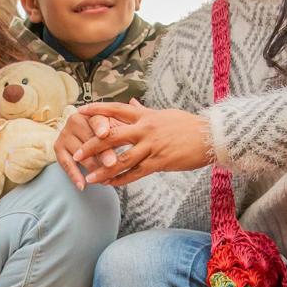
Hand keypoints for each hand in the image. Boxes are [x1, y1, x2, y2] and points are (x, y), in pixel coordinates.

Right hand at [54, 107, 119, 190]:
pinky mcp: (58, 147)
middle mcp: (74, 120)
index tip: (104, 134)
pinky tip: (82, 185)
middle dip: (102, 155)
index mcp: (90, 113)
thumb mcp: (114, 128)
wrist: (83, 135)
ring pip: (80, 154)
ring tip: (105, 179)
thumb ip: (119, 134)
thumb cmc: (106, 132)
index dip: (101, 127)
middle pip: (89, 140)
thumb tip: (126, 145)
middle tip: (112, 165)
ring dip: (93, 169)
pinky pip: (66, 164)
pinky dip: (74, 176)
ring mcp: (65, 134)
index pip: (97, 121)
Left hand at [71, 100, 210, 185]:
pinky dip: (121, 180)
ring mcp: (152, 146)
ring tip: (89, 178)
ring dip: (103, 170)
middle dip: (92, 146)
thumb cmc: (187, 125)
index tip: (79, 112)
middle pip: (112, 137)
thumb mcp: (164, 113)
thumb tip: (132, 101)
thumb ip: (144, 109)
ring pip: (121, 159)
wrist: (210, 136)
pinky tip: (110, 185)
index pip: (115, 109)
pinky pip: (136, 173)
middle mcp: (145, 129)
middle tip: (76, 154)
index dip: (96, 111)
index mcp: (145, 115)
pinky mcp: (159, 161)